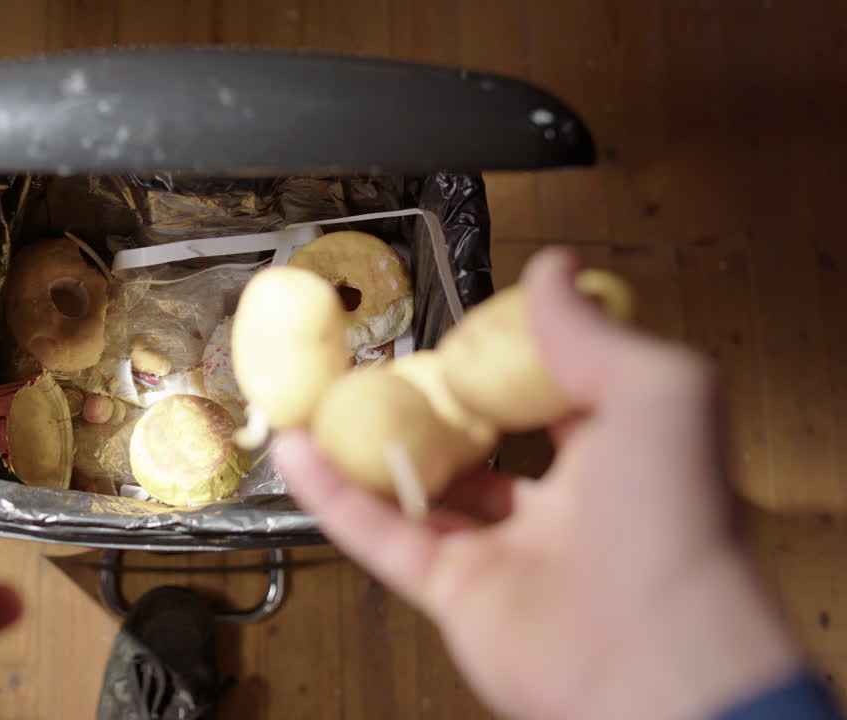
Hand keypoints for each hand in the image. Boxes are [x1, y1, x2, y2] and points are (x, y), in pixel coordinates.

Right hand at [275, 248, 799, 719]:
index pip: (551, 396)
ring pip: (421, 491)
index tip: (468, 329)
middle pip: (479, 445)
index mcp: (617, 457)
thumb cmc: (676, 522)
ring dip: (370, 447)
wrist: (652, 653)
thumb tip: (554, 270)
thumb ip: (593, 330)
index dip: (508, 361)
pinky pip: (382, 536)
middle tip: (389, 368)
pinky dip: (335, 496)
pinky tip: (300, 453)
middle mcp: (562, 507)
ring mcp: (505, 553)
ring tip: (329, 401)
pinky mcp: (456, 593)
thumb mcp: (656, 389)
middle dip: (434, 408)